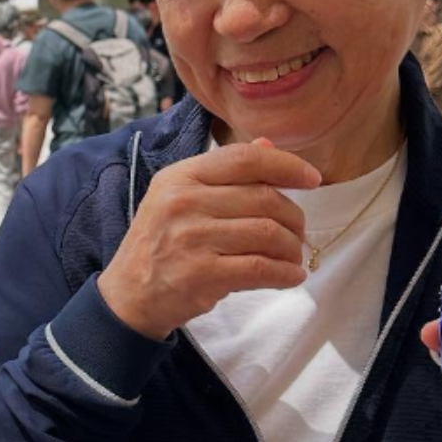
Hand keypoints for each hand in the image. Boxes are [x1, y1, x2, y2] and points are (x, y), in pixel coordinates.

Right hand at [97, 138, 320, 340]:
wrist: (129, 295)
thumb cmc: (159, 243)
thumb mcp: (178, 198)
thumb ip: (223, 172)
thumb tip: (268, 145)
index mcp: (179, 177)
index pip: (244, 159)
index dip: (286, 165)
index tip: (312, 179)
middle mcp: (182, 202)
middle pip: (264, 199)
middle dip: (293, 218)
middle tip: (298, 234)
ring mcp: (191, 239)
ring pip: (267, 234)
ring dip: (292, 249)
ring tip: (293, 257)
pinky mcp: (201, 274)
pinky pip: (261, 268)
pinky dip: (286, 273)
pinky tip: (291, 276)